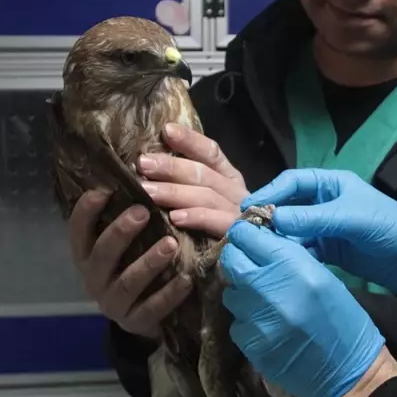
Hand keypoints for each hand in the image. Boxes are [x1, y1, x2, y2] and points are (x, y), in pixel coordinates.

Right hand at [68, 191, 191, 339]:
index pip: (78, 231)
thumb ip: (127, 214)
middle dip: (120, 233)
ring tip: (170, 244)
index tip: (104, 191)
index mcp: (87, 255)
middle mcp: (94, 279)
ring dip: (148, 262)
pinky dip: (170, 294)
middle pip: (101, 255)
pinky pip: (152, 309)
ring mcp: (113, 303)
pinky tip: (187, 278)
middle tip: (143, 211)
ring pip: (128, 283)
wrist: (145, 315)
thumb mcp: (126, 241)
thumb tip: (140, 168)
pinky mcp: (135, 323)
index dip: (86, 212)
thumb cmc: (135, 262)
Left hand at [138, 123, 248, 237]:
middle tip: (142, 163)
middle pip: (204, 173)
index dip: (190, 140)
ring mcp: (240, 215)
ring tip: (146, 190)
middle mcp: (237, 193)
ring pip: (207, 195)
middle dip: (171, 166)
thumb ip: (188, 186)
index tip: (166, 130)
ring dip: (174, 191)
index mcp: (229, 180)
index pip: (211, 153)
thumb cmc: (218, 235)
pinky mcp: (239, 238)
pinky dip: (197, 218)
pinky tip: (175, 217)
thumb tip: (151, 165)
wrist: (254, 266)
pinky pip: (218, 223)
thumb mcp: (205, 205)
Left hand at [221, 221, 385, 396]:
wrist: (349, 371)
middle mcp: (270, 288)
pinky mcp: (250, 345)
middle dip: (238, 260)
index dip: (245, 235)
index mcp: (294, 266)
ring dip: (242, 294)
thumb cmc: (343, 319)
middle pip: (231, 261)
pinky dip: (247, 323)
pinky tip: (267, 327)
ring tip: (264, 302)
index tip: (247, 238)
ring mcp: (257, 319)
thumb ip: (288, 257)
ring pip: (231, 294)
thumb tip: (259, 242)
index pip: (248, 237)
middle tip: (250, 268)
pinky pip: (237, 324)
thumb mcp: (322, 276)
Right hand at [243, 170, 396, 307]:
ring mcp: (326, 227)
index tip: (248, 208)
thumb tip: (271, 218)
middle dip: (268, 217)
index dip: (270, 193)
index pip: (293, 182)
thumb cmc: (391, 229)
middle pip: (288, 205)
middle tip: (246, 232)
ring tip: (257, 249)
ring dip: (277, 237)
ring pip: (292, 229)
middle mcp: (326, 202)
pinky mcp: (329, 250)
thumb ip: (312, 219)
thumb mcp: (352, 220)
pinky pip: (303, 249)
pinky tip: (279, 262)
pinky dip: (290, 254)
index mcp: (333, 184)